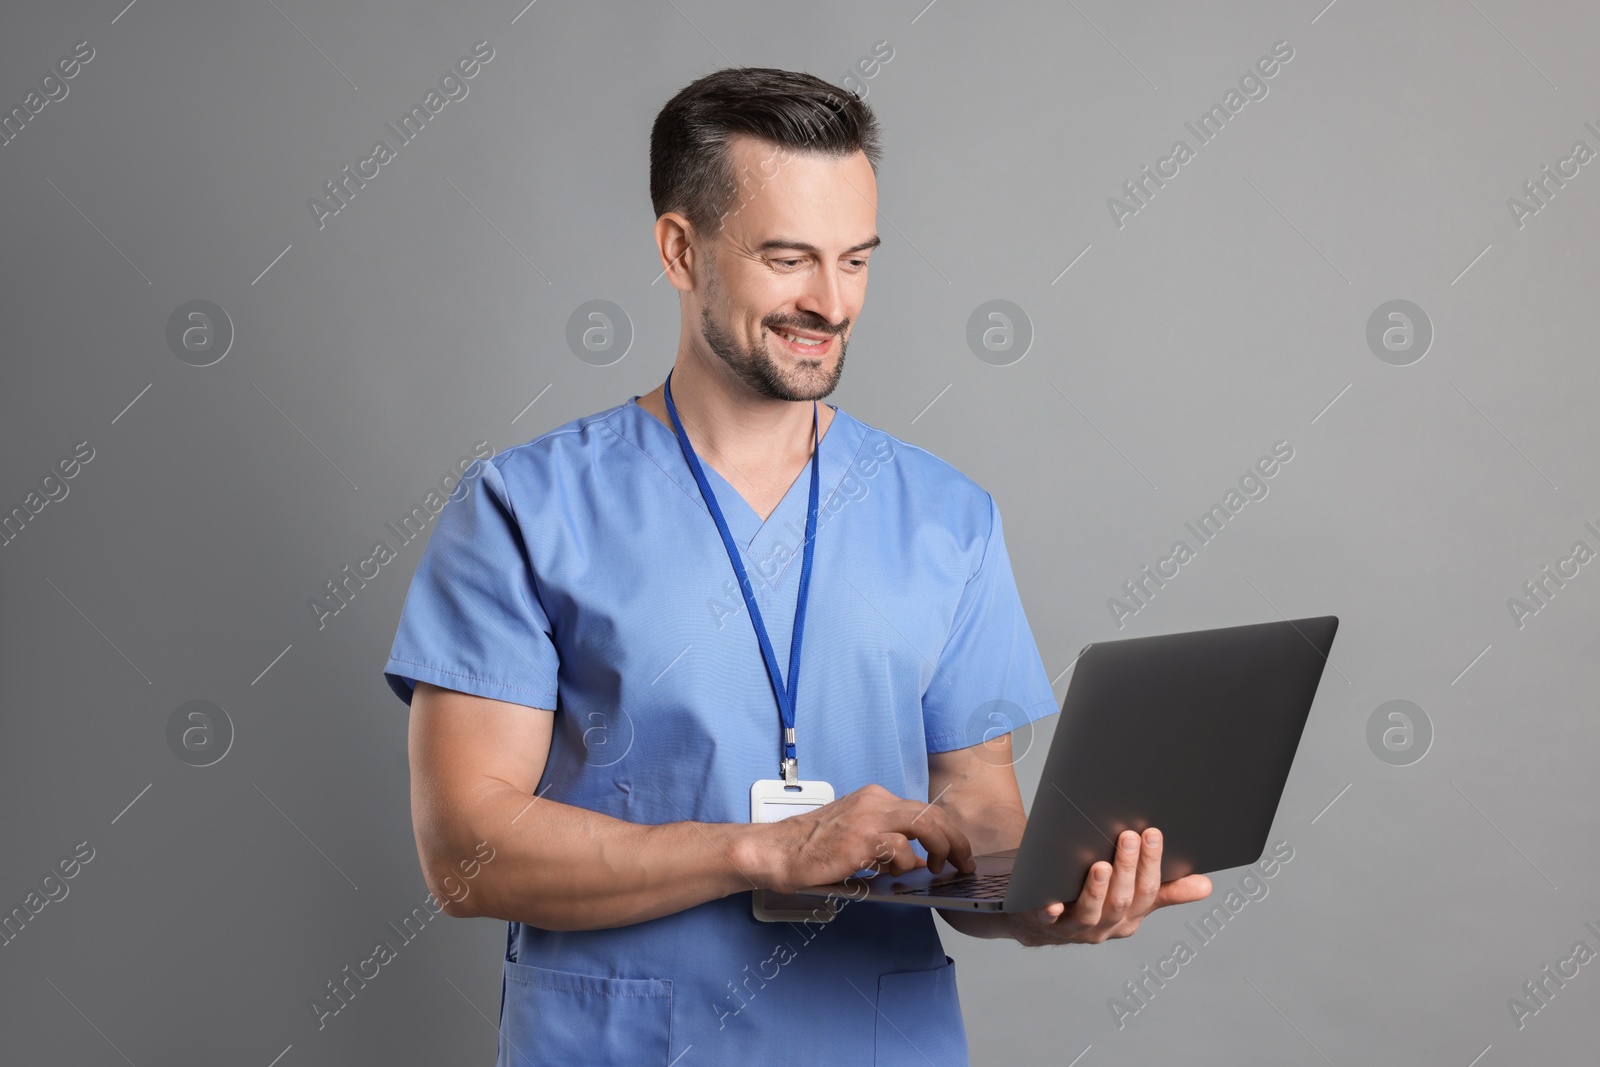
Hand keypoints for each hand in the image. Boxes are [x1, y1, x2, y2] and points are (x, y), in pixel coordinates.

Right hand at [755, 784, 975, 893]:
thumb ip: (887, 844)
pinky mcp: (861, 839)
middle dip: (955, 840)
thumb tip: (919, 862)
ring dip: (941, 849)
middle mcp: (875, 801)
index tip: (957, 852)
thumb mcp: (857, 838)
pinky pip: (901, 848)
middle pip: (932, 813)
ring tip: (939, 868)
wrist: (778, 851)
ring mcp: (869, 818)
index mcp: (875, 798)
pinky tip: (895, 872)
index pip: (924, 809)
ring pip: (925, 824)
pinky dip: (906, 863)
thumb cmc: (813, 848)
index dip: (947, 832)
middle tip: (963, 862)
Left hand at [1006, 828, 1211, 946]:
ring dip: (1097, 890)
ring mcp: (1075, 928)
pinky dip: (1051, 912)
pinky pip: (1048, 921)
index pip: (1148, 891)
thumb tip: (1206, 885)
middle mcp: (1106, 926)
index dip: (1152, 863)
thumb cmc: (1092, 899)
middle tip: (1130, 837)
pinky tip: (1052, 902)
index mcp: (1130, 916)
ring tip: (1100, 865)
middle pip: (1121, 900)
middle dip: (1128, 868)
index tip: (1153, 833)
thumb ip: (1165, 891)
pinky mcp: (1045, 925)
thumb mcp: (1131, 896)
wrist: (1039, 921)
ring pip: (1091, 912)